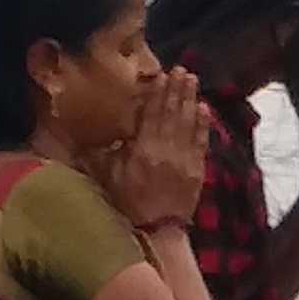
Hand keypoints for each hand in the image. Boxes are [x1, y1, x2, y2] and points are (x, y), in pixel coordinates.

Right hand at [110, 73, 208, 230]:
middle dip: (176, 89)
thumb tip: (94, 132)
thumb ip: (102, 153)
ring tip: (192, 80)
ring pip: (188, 123)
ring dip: (190, 99)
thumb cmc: (128, 204)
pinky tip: (204, 108)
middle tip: (180, 69)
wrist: (157, 231)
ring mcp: (184, 159)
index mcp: (143, 150)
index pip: (152, 114)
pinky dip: (203, 124)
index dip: (157, 94)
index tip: (161, 75)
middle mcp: (165, 150)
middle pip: (172, 113)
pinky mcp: (197, 169)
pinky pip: (201, 141)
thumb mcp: (108, 177)